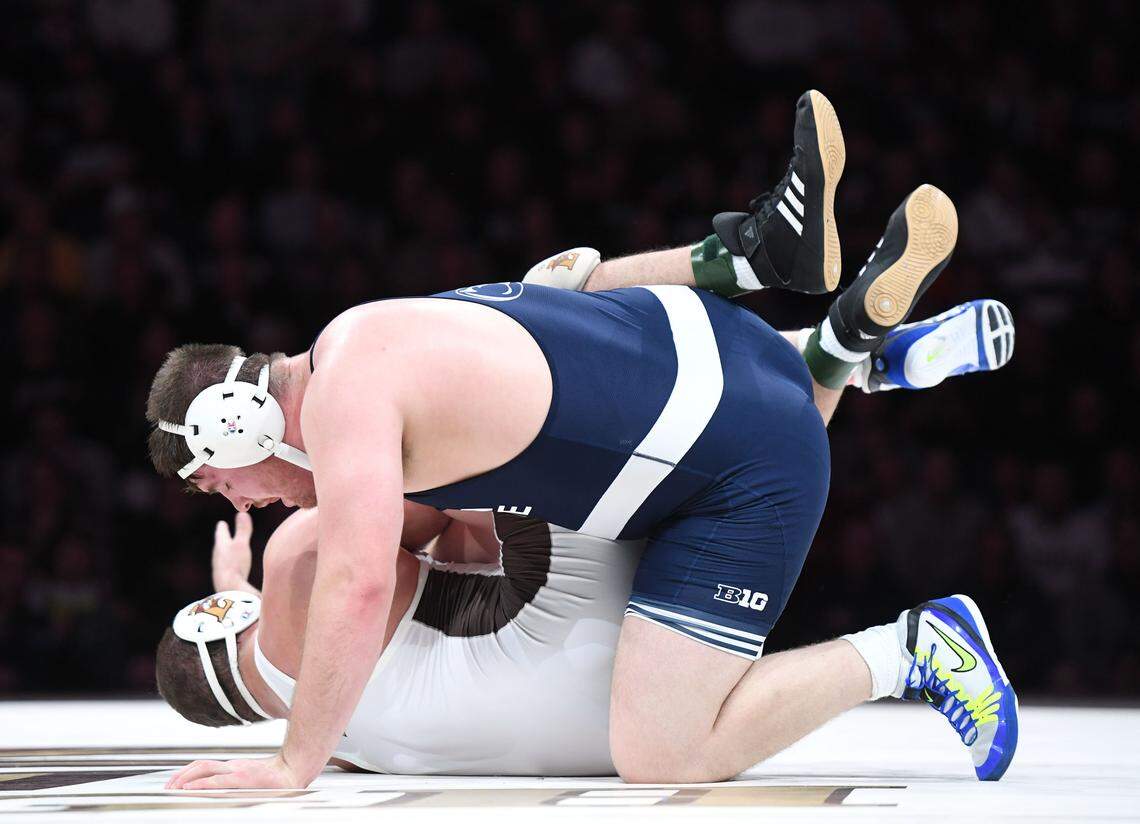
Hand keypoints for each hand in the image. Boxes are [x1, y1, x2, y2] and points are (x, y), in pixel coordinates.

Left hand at [165, 753, 305, 790]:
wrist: (294, 770)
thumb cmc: (278, 779)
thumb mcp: (253, 780)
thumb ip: (238, 784)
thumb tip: (221, 791)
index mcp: (234, 767)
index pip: (205, 766)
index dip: (187, 772)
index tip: (174, 782)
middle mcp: (233, 766)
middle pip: (201, 765)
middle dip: (181, 775)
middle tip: (168, 787)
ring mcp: (238, 770)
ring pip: (205, 769)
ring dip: (186, 778)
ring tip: (175, 787)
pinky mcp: (243, 778)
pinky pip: (218, 781)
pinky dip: (201, 784)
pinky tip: (191, 789)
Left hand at [212, 511, 253, 591]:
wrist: (228, 589)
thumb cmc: (235, 564)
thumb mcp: (241, 544)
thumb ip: (242, 530)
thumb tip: (242, 512)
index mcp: (221, 546)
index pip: (221, 534)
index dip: (222, 528)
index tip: (221, 523)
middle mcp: (218, 557)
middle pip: (220, 545)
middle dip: (222, 539)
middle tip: (223, 534)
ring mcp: (219, 569)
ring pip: (221, 557)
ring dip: (225, 552)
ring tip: (227, 551)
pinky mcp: (222, 579)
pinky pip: (225, 568)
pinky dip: (228, 564)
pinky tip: (232, 569)